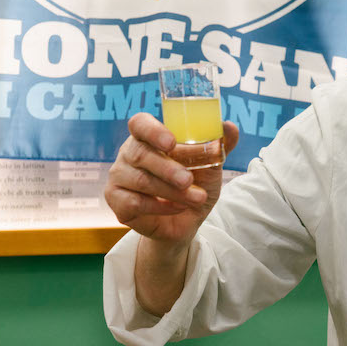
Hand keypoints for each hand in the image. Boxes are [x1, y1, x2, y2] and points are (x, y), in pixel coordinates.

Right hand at [106, 113, 238, 246]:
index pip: (140, 123)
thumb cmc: (195, 185)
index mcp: (148, 137)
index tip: (171, 143)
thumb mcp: (211, 165)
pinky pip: (135, 202)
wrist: (186, 221)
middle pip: (141, 153)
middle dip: (168, 168)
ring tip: (196, 198)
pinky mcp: (116, 200)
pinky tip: (178, 208)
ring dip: (172, 191)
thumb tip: (230, 127)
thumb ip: (219, 145)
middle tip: (188, 180)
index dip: (152, 130)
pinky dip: (160, 207)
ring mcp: (119, 176)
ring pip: (141, 180)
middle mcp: (129, 153)